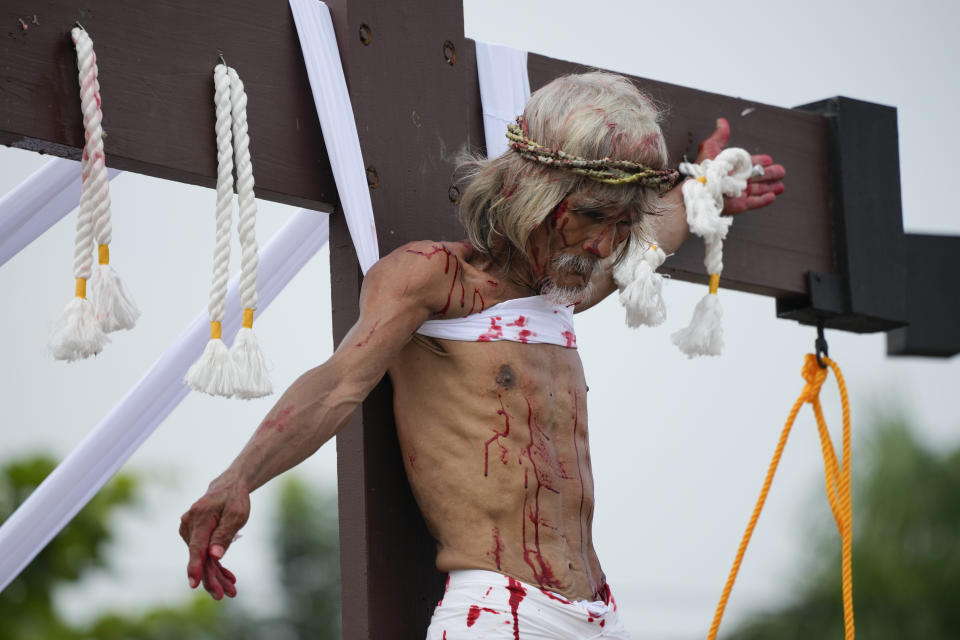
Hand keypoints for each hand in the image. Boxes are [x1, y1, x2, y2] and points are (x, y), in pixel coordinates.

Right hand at [179, 476, 249, 599]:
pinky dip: (214, 566)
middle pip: (199, 556)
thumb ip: (224, 535)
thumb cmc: (234, 499)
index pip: (197, 546)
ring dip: (215, 574)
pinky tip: (227, 578)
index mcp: (201, 517)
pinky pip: (203, 553)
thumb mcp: (237, 514)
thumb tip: (214, 556)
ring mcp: (189, 530)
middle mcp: (190, 524)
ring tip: (231, 590)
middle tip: (226, 594)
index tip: (194, 583)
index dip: (196, 566)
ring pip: (202, 558)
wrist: (228, 486)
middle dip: (211, 578)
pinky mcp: (193, 535)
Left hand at [696, 117, 785, 213]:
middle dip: (771, 174)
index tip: (768, 159)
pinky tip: (772, 196)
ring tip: (781, 186)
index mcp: (732, 167)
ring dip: (771, 187)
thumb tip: (722, 122)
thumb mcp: (711, 147)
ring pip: (759, 190)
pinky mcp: (739, 204)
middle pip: (758, 177)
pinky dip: (764, 200)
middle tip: (781, 171)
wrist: (700, 188)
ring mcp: (738, 192)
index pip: (750, 164)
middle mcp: (736, 180)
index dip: (760, 161)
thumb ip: (720, 136)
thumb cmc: (703, 169)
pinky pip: (754, 203)